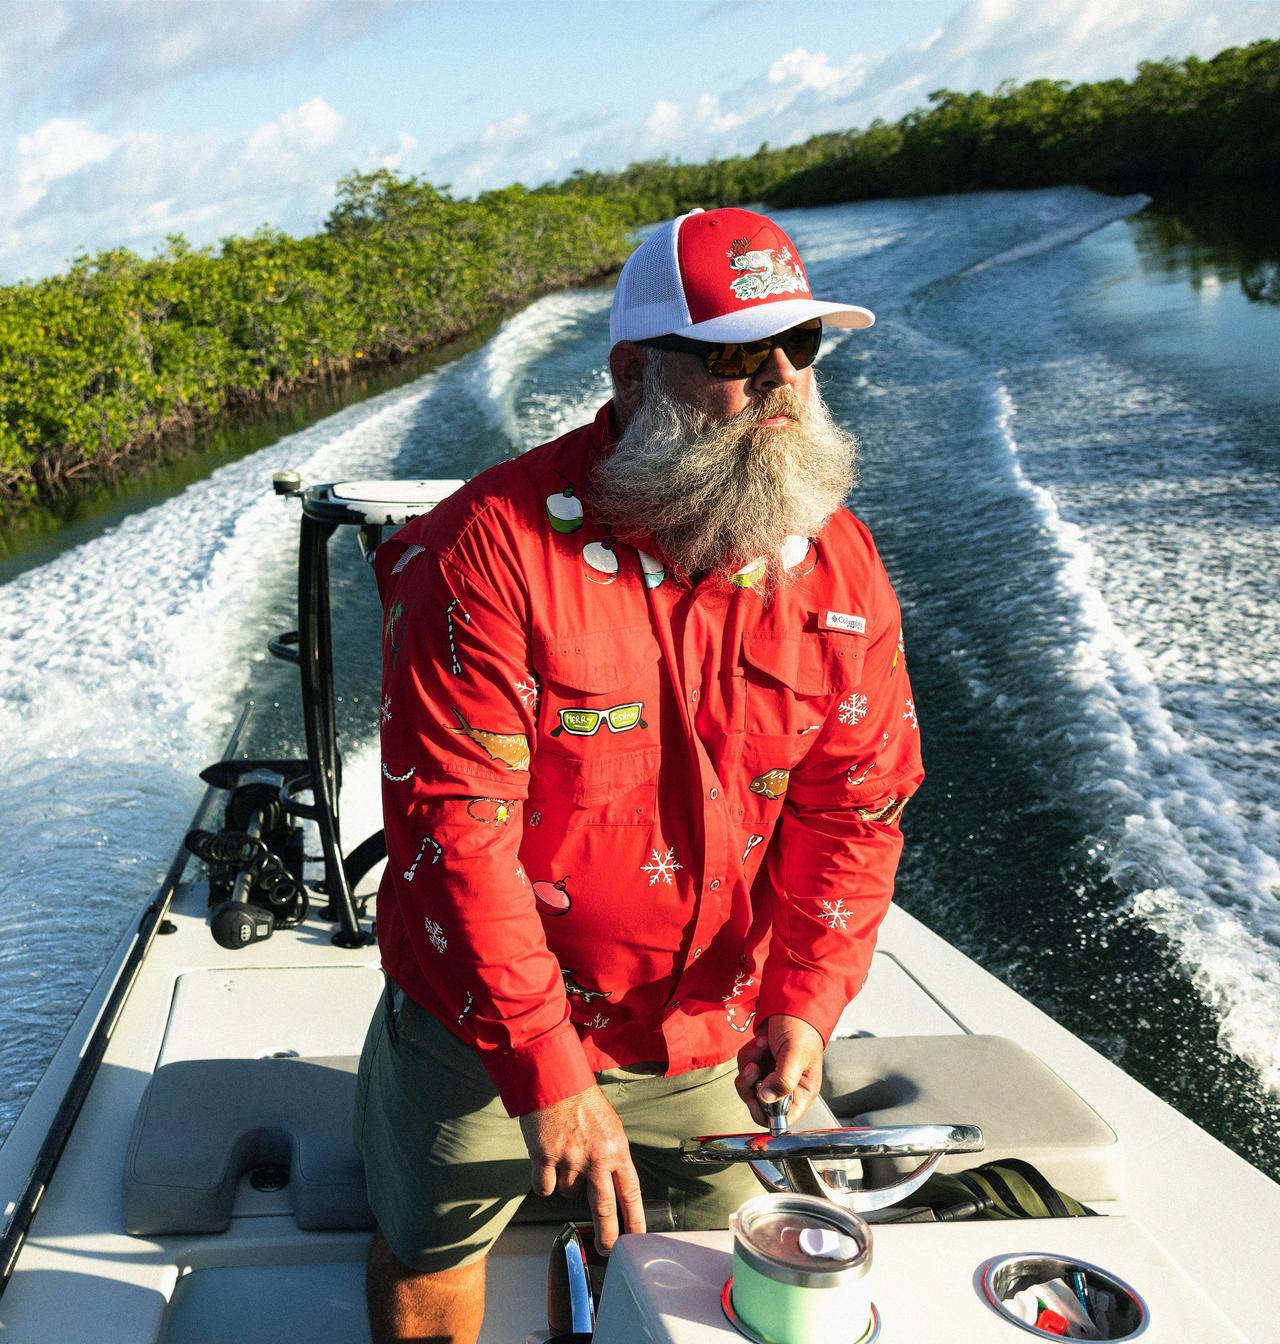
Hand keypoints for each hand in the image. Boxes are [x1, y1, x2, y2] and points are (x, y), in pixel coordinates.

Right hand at [519, 1085, 646, 1252]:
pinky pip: (546, 1188)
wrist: (554, 1081)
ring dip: (567, 1183)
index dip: (635, 1219)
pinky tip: (546, 1160)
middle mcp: (596, 1158)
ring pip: (569, 1194)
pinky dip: (545, 1181)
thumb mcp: (610, 1127)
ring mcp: (570, 1159)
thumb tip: (610, 1186)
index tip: (638, 1238)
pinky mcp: (545, 1158)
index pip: (631, 1192)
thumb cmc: (583, 1103)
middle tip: (608, 1250)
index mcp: (616, 1149)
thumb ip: (611, 1157)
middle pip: (604, 1207)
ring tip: (565, 1155)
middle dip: (607, 1234)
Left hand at [734, 1015, 824, 1127]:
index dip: (766, 1115)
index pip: (782, 1119)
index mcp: (801, 1091)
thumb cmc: (801, 1028)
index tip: (756, 1099)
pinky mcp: (759, 1063)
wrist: (789, 1004)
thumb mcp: (795, 1054)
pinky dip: (748, 1054)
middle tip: (755, 1068)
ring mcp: (770, 1075)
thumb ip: (783, 1080)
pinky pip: (744, 1067)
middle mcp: (785, 1087)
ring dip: (749, 1064)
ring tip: (762, 1046)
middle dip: (751, 1085)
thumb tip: (766, 1099)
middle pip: (759, 1104)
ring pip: (748, 1085)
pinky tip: (759, 1042)